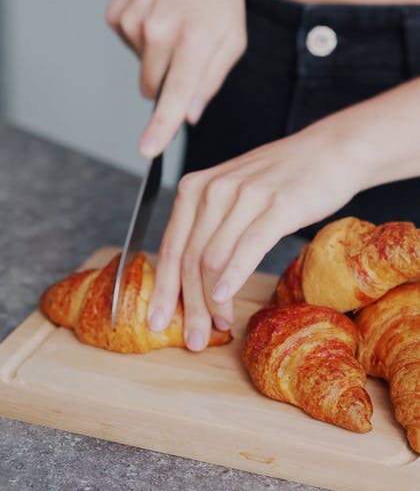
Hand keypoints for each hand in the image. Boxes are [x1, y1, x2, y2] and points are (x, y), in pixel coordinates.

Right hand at [106, 0, 246, 156]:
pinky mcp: (117, 15)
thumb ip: (212, 79)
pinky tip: (157, 13)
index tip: (148, 150)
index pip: (177, 91)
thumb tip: (189, 114)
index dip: (162, 125)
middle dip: (169, 80)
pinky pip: (129, 48)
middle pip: (155, 88)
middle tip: (186, 45)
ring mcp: (135, 20)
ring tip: (173, 24)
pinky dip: (142, 40)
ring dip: (157, 58)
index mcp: (196, 37)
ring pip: (142, 70)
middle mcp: (161, 29)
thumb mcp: (232, 36)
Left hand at [146, 122, 367, 349]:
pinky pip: (247, 247)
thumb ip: (207, 227)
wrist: (330, 151)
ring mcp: (244, 196)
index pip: (170, 248)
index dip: (164, 290)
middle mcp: (212, 190)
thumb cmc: (280, 180)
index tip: (158, 322)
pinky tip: (225, 297)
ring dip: (212, 301)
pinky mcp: (276, 205)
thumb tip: (187, 281)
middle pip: (189, 259)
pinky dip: (232, 276)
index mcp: (194, 189)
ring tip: (220, 325)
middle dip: (187, 306)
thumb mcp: (232, 195)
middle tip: (193, 339)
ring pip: (213, 259)